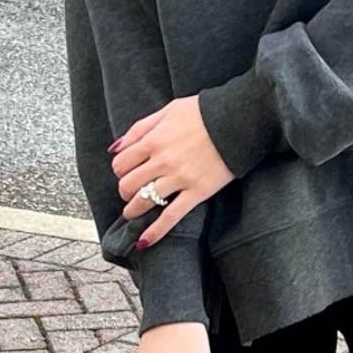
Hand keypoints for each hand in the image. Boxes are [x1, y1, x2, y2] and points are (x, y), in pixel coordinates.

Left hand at [110, 95, 234, 247]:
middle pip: (128, 185)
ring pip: (144, 202)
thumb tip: (115, 147)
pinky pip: (171, 216)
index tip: (126, 173)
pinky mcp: (197, 192)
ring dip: (133, 211)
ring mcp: (179, 178)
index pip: (121, 163)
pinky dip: (156, 231)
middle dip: (125, 191)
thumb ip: (140, 127)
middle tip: (130, 192)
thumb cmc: (204, 112)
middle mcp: (162, 161)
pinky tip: (144, 242)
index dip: (120, 171)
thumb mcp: (168, 110)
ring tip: (133, 213)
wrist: (237, 121)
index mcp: (154, 140)